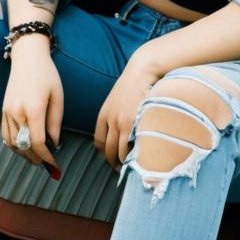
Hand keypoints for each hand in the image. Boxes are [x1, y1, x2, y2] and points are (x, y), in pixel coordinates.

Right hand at [1, 40, 62, 172]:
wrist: (27, 57)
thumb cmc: (47, 75)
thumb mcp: (57, 96)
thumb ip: (55, 122)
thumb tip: (54, 143)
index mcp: (33, 108)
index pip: (37, 142)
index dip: (47, 157)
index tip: (55, 165)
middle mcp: (17, 112)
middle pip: (23, 146)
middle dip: (36, 158)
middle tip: (48, 165)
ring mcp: (7, 111)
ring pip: (12, 143)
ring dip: (24, 154)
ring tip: (37, 158)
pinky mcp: (3, 110)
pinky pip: (5, 134)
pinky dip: (14, 145)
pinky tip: (24, 147)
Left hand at [94, 52, 162, 170]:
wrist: (141, 72)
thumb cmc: (132, 84)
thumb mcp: (116, 99)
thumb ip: (115, 114)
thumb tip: (119, 128)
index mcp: (103, 115)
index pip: (98, 141)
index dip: (103, 152)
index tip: (110, 156)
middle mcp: (110, 121)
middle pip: (107, 149)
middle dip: (112, 161)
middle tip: (120, 168)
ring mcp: (122, 123)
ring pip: (119, 151)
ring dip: (123, 162)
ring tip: (130, 166)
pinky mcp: (135, 123)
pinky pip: (131, 147)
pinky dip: (134, 156)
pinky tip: (139, 158)